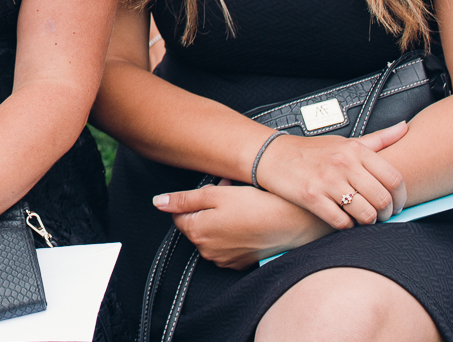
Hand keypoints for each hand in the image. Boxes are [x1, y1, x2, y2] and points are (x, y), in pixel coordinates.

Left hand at [153, 184, 330, 268]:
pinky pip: (229, 243)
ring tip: (241, 203)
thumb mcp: (216, 194)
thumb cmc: (257, 207)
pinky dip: (235, 230)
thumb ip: (184, 200)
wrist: (294, 224)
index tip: (212, 191)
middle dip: (209, 207)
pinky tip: (250, 218)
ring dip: (222, 217)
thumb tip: (158, 203)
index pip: (180, 215)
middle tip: (229, 192)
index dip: (195, 199)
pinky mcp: (242, 262)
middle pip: (198, 223)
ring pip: (214, 232)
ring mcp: (225, 259)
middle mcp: (208, 251)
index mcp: (197, 232)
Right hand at [248, 121, 407, 227]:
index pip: (394, 178)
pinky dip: (347, 226)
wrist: (272, 155)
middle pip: (382, 199)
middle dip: (386, 213)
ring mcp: (326, 181)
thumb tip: (404, 127)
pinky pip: (341, 221)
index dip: (401, 197)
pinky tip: (344, 220)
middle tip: (382, 215)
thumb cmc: (312, 151)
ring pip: (365, 213)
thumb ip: (379, 138)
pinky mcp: (311, 197)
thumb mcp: (345, 141)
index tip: (397, 204)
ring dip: (368, 222)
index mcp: (355, 150)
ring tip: (363, 219)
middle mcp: (343, 164)